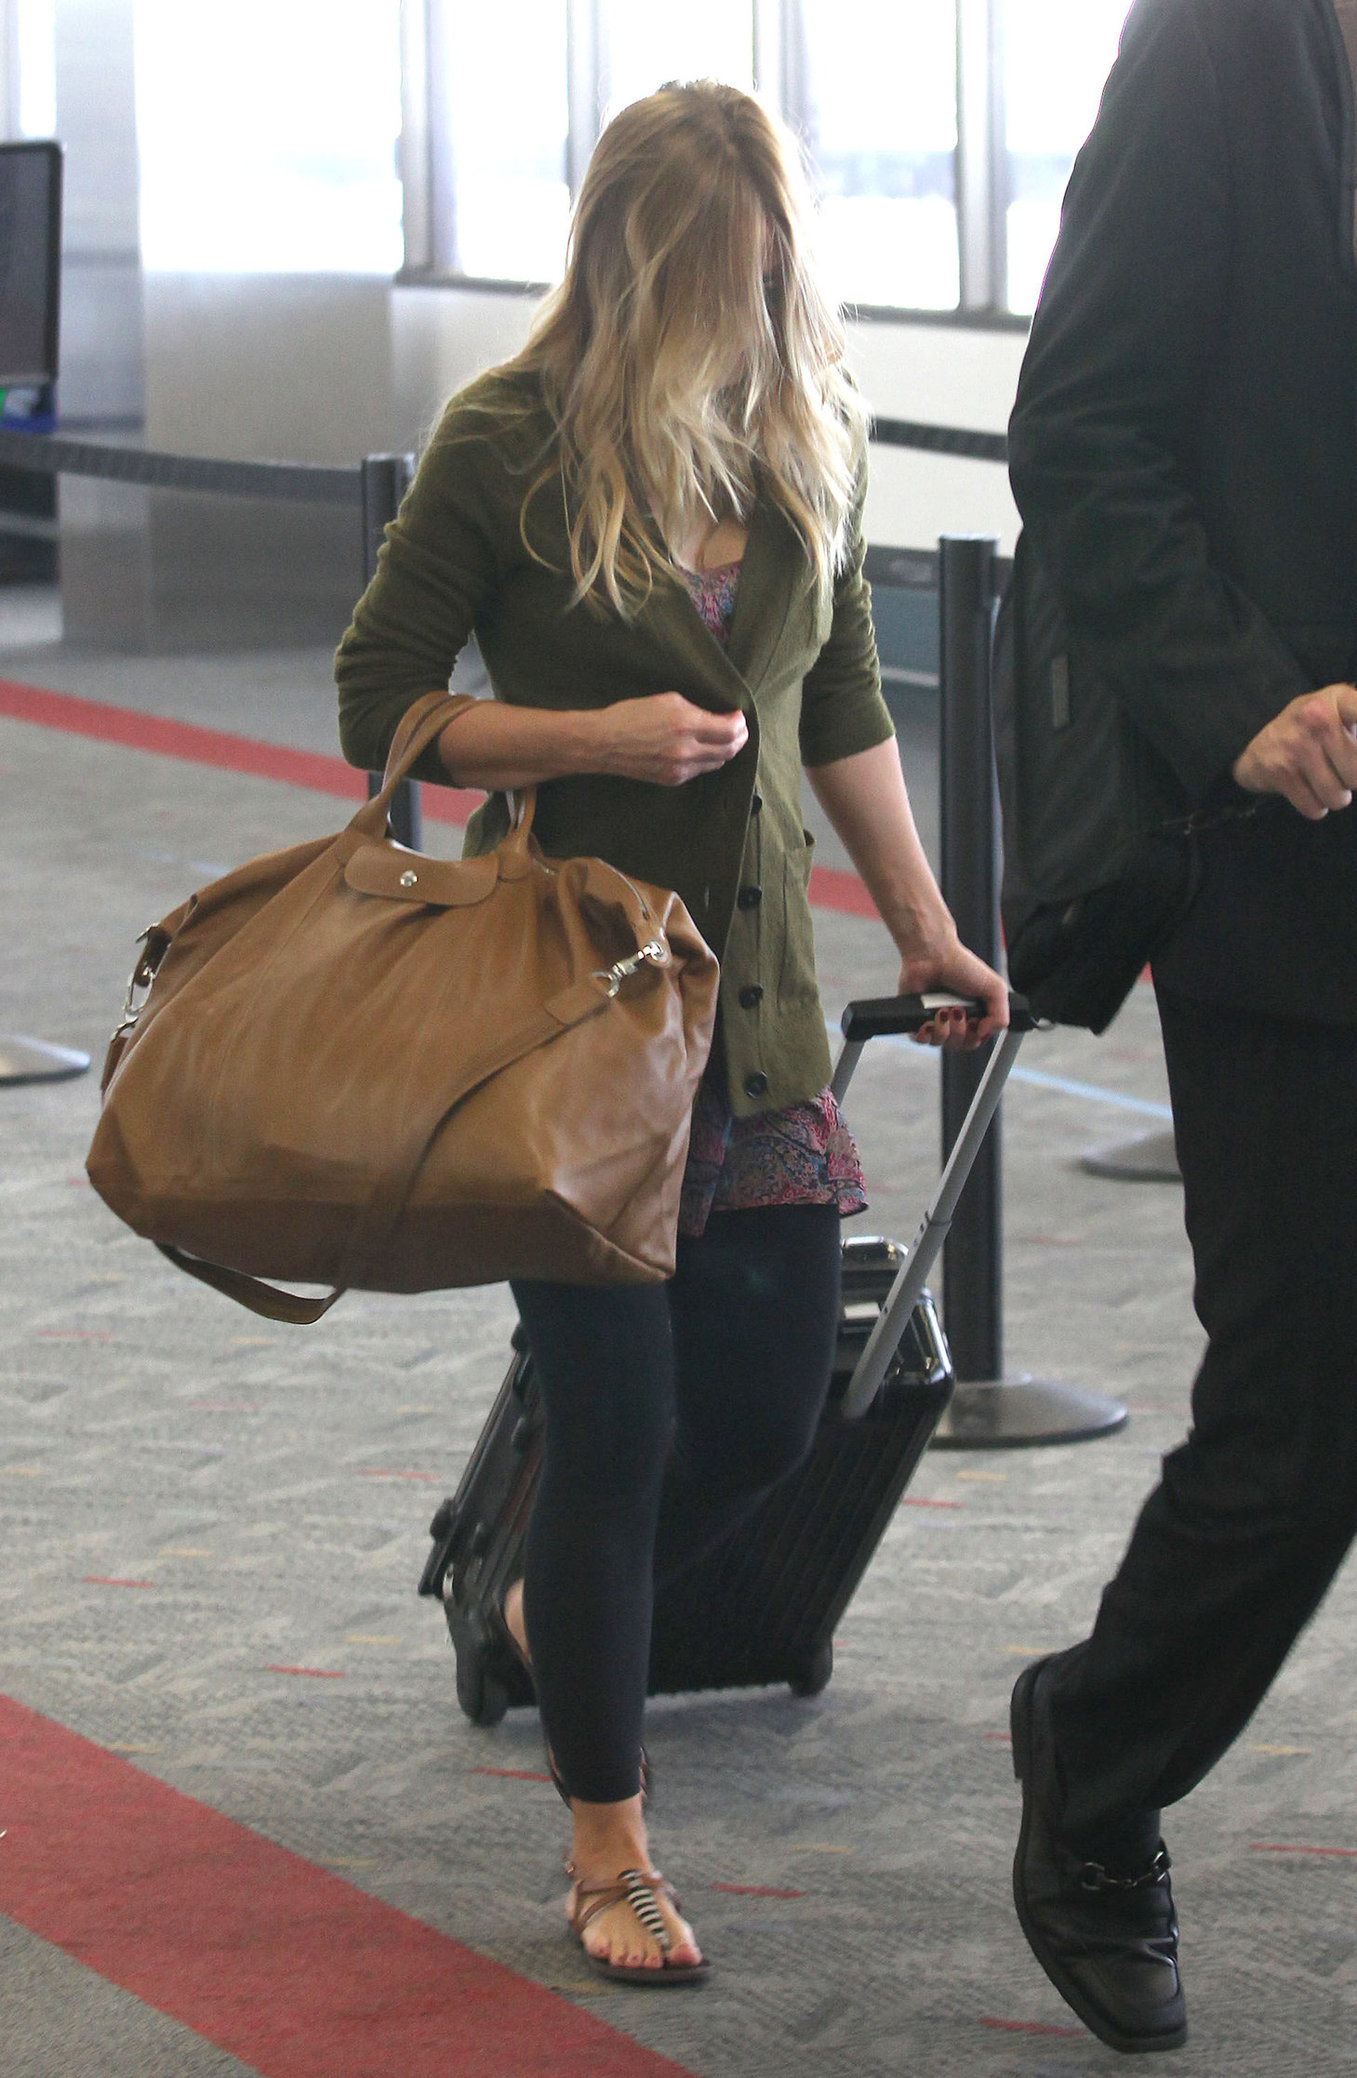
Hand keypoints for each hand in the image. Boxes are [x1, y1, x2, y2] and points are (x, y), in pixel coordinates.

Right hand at [594, 692, 747, 785]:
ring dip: (725, 750)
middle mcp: (686, 750)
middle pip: (730, 750)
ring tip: (724, 739)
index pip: (729, 730)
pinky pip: (700, 771)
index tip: (738, 716)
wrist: (604, 743)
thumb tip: (716, 717)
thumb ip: (696, 709)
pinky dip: (707, 760)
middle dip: (739, 738)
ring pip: (717, 763)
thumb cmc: (630, 715)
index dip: (740, 723)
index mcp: (685, 724)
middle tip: (739, 729)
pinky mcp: (673, 780)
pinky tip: (703, 750)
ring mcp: (680, 769)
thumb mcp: (667, 700)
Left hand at [897, 931, 1008, 1049]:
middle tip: (957, 1011)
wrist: (933, 955)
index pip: (976, 1040)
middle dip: (960, 1032)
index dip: (976, 1036)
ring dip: (943, 1030)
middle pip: (959, 1045)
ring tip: (942, 1010)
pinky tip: (928, 1021)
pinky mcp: (915, 1018)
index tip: (975, 1021)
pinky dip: (924, 1034)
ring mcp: (934, 1019)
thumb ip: (1001, 1015)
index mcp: (973, 1014)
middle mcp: (954, 1019)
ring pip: (940, 1044)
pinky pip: (920, 1040)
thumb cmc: (961, 966)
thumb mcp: (995, 988)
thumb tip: (986, 1033)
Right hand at [1233, 683, 1356, 819]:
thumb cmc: (1313, 728)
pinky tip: (1311, 794)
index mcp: (1339, 699)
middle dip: (1353, 782)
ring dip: (1337, 799)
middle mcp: (1316, 716)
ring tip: (1330, 787)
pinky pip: (1314, 808)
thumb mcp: (1342, 713)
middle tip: (1344, 774)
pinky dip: (1317, 809)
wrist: (1257, 743)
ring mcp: (1295, 744)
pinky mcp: (1278, 771)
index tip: (1351, 761)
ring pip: (1337, 796)